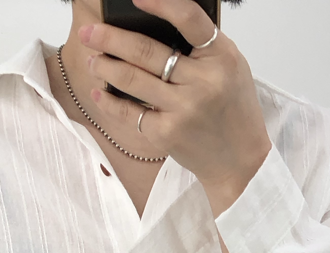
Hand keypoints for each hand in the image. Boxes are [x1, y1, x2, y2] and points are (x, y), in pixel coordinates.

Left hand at [80, 0, 271, 198]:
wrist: (240, 160)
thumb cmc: (233, 110)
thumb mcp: (230, 68)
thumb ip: (202, 47)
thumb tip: (157, 25)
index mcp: (221, 57)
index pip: (188, 18)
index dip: (160, 3)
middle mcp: (202, 81)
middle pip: (147, 51)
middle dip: (110, 38)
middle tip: (89, 32)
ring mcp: (182, 109)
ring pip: (133, 79)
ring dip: (105, 66)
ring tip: (92, 59)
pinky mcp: (167, 133)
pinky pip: (131, 113)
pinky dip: (111, 102)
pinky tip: (100, 93)